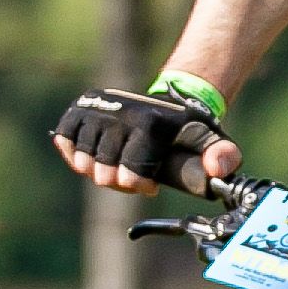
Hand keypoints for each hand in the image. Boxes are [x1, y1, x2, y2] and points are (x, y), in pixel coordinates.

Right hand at [54, 84, 240, 196]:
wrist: (169, 102)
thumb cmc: (188, 131)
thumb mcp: (213, 141)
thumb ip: (224, 157)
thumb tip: (216, 169)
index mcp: (149, 124)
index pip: (130, 173)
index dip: (139, 186)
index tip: (151, 186)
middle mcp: (120, 114)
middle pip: (104, 170)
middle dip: (119, 183)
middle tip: (133, 178)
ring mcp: (98, 109)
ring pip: (83, 158)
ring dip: (97, 171)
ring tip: (116, 168)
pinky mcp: (81, 108)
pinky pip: (64, 138)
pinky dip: (72, 153)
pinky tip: (91, 157)